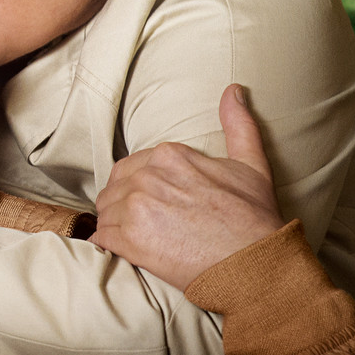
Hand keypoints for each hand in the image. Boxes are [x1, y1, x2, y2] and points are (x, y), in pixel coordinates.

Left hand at [90, 84, 284, 290]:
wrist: (253, 263)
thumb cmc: (254, 218)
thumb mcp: (251, 164)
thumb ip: (238, 124)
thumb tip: (233, 90)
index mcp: (169, 155)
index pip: (133, 166)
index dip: (140, 186)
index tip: (154, 203)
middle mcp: (148, 176)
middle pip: (116, 188)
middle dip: (124, 204)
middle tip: (142, 224)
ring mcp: (135, 208)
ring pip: (105, 211)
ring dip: (115, 224)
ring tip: (135, 239)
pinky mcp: (129, 240)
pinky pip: (100, 237)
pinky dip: (106, 244)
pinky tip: (120, 251)